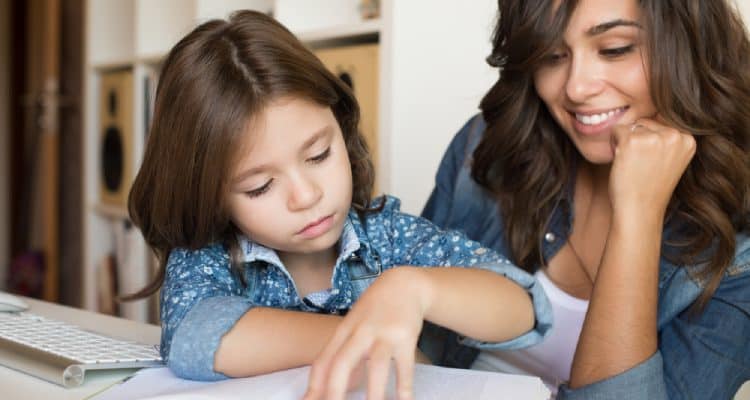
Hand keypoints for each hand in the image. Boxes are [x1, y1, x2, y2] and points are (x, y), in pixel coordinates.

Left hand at [303, 268, 428, 399]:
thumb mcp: (353, 325)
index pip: (323, 362)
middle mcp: (361, 332)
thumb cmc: (374, 309)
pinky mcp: (406, 337)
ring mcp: (384, 334)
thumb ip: (342, 352)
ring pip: (377, 366)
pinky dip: (404, 387)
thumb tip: (327, 384)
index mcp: (344, 331)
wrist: (403, 284)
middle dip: (335, 391)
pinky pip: (404, 367)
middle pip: (342, 363)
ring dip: (374, 394)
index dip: (314, 386)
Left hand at [610, 118, 695, 220]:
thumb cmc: (649, 188)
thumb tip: (652, 115)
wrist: (639, 210)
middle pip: (645, 123)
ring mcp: (654, 137)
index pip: (660, 124)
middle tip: (641, 166)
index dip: (649, 143)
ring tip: (633, 165)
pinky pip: (616, 130)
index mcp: (688, 140)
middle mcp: (675, 136)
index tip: (651, 164)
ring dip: (625, 143)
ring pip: (631, 126)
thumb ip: (667, 140)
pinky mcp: (633, 141)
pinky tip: (623, 162)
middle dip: (637, 141)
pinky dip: (614, 145)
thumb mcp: (669, 160)